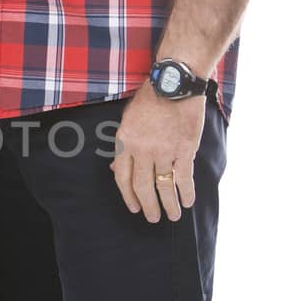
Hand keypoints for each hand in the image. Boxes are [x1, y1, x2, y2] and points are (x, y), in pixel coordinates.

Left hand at [110, 82, 205, 221]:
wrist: (175, 82)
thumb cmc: (151, 97)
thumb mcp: (128, 118)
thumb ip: (123, 145)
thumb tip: (113, 169)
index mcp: (125, 141)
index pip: (122, 176)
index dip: (128, 195)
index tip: (134, 207)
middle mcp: (142, 149)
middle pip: (143, 186)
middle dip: (148, 206)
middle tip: (153, 218)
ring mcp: (164, 150)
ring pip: (164, 185)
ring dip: (169, 204)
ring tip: (172, 216)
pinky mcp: (184, 149)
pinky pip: (184, 177)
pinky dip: (186, 192)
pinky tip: (187, 202)